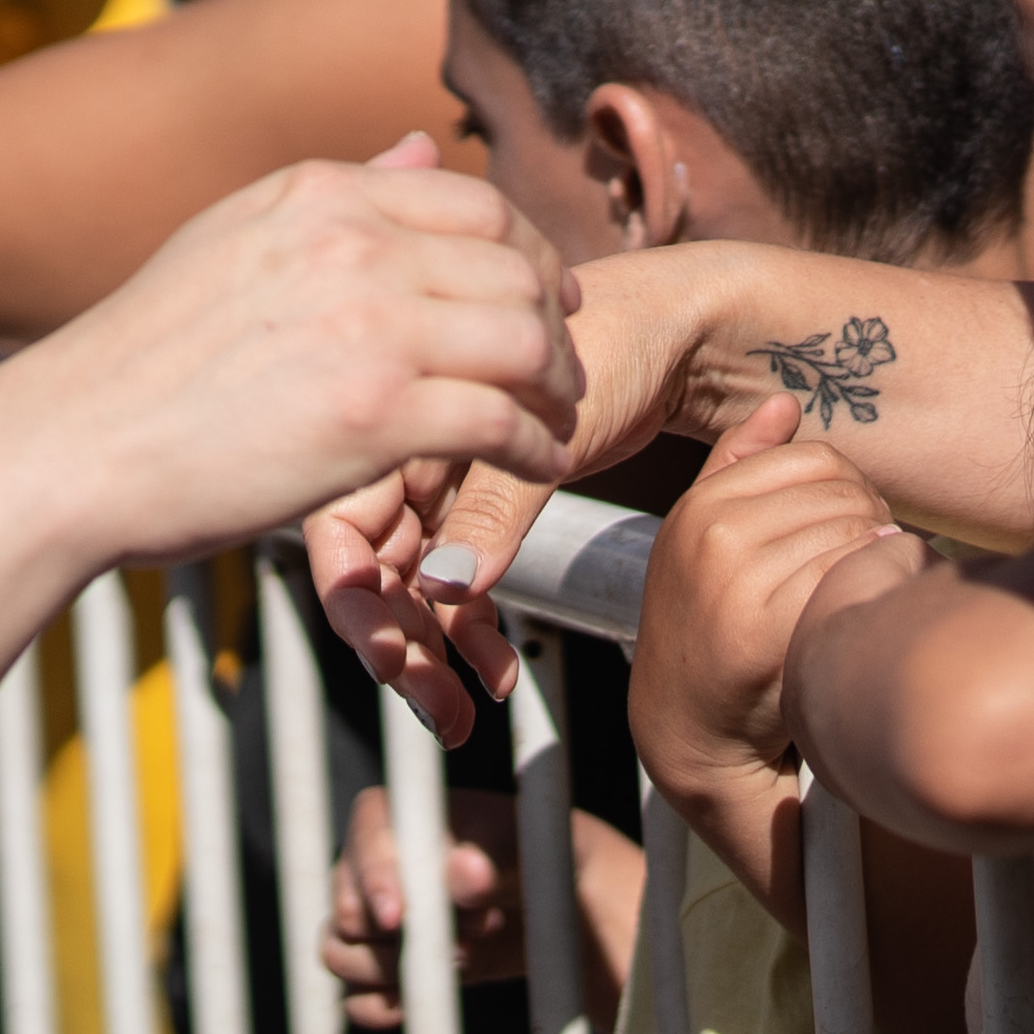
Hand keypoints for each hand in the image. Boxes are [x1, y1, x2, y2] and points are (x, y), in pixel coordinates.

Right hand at [13, 136, 584, 565]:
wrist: (68, 447)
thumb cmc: (142, 360)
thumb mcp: (234, 238)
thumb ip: (340, 197)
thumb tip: (421, 147)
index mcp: (320, 192)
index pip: (476, 203)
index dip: (529, 253)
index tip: (545, 298)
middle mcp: (353, 244)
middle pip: (517, 267)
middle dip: (557, 321)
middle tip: (563, 369)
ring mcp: (367, 327)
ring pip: (526, 339)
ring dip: (558, 385)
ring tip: (555, 418)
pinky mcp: (373, 416)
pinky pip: (502, 420)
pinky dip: (535, 445)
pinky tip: (530, 464)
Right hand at [313, 250, 720, 742]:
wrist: (690, 327)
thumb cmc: (622, 336)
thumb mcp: (554, 422)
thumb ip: (493, 505)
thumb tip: (449, 584)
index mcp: (407, 413)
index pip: (342, 519)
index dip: (352, 591)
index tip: (384, 649)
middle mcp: (415, 455)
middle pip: (378, 567)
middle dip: (398, 642)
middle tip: (434, 702)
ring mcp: (452, 487)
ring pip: (420, 586)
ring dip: (436, 650)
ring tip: (466, 706)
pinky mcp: (494, 508)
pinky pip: (465, 582)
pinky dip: (475, 627)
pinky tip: (498, 665)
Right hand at [320, 785, 524, 1023]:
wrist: (538, 905)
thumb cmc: (523, 856)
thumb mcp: (517, 849)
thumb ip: (490, 858)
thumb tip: (468, 872)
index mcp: (392, 817)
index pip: (364, 841)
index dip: (376, 881)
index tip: (399, 917)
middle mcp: (366, 868)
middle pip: (347, 909)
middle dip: (404, 936)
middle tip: (473, 934)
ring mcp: (365, 922)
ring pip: (337, 955)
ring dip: (395, 970)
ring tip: (464, 958)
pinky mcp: (376, 969)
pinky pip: (351, 1000)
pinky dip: (382, 1007)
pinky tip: (423, 1001)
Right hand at [627, 397, 899, 800]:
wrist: (689, 730)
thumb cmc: (708, 627)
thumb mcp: (701, 538)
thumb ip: (737, 464)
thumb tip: (784, 401)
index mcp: (701, 506)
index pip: (814, 458)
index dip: (849, 488)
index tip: (847, 527)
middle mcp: (713, 536)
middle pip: (843, 494)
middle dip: (870, 523)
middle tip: (864, 565)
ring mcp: (737, 583)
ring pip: (855, 535)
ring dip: (877, 560)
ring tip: (859, 592)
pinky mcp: (766, 633)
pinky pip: (851, 582)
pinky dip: (869, 595)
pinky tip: (855, 617)